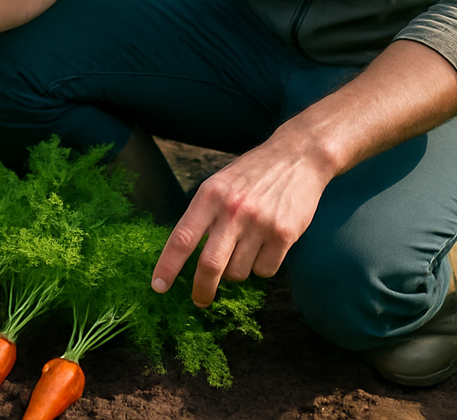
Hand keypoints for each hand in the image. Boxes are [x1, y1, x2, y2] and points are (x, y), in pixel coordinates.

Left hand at [149, 135, 333, 306]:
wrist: (297, 157)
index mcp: (210, 196)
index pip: (181, 238)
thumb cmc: (252, 174)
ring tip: (246, 247)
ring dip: (237, 270)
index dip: (168, 266)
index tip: (158, 287)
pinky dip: (262, 266)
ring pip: (238, 272)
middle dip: (202, 289)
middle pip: (209, 265)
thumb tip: (184, 257)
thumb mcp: (219, 184)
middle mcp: (232, 210)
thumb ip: (203, 215)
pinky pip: (265, 271)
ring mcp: (259, 223)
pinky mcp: (284, 234)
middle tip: (200, 299)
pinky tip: (267, 245)